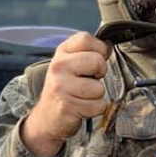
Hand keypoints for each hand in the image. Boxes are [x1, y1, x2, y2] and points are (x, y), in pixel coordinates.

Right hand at [21, 32, 110, 156]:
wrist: (47, 117)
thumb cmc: (63, 89)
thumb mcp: (69, 64)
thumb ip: (87, 53)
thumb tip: (109, 46)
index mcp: (61, 53)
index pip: (86, 39)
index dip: (99, 49)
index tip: (94, 61)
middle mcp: (58, 67)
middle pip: (97, 61)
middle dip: (100, 73)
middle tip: (90, 80)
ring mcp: (61, 87)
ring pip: (99, 88)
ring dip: (96, 95)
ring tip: (83, 96)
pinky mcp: (67, 106)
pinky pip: (98, 106)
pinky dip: (95, 109)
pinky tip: (83, 108)